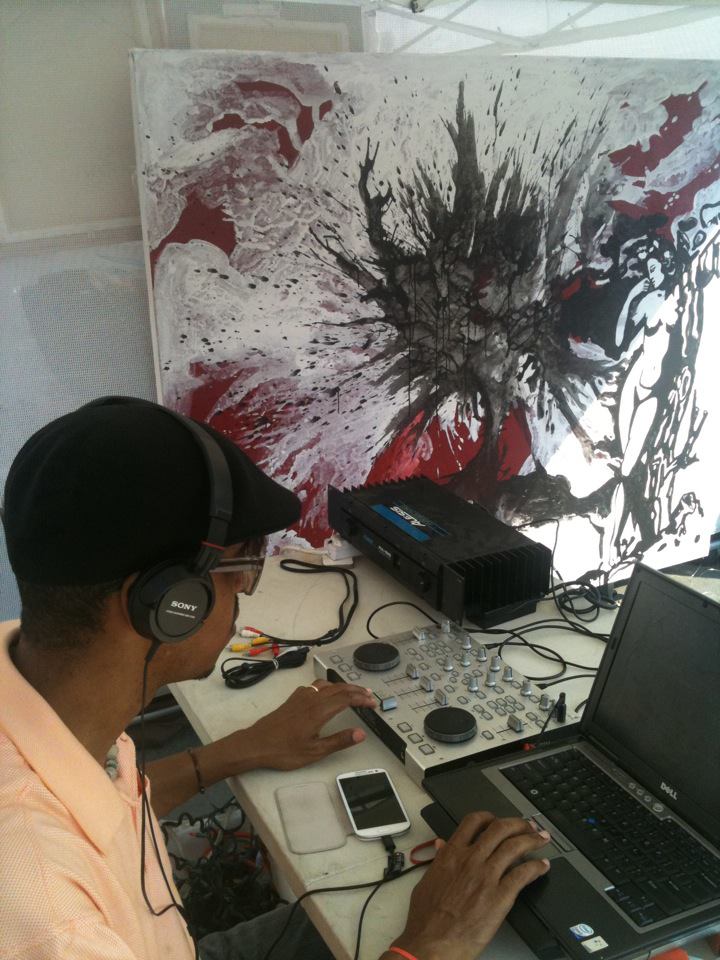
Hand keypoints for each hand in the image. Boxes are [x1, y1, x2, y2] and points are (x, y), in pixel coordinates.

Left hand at [244, 679, 376, 769]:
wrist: (256, 744)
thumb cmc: (285, 751)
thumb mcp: (315, 751)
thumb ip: (339, 741)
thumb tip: (361, 733)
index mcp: (319, 711)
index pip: (346, 699)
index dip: (362, 699)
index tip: (374, 703)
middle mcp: (312, 699)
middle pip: (338, 688)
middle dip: (356, 690)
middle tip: (369, 695)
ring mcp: (301, 697)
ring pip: (326, 685)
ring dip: (342, 687)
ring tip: (352, 692)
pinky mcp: (293, 699)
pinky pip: (315, 686)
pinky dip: (328, 686)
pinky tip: (326, 694)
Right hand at [391, 812, 550, 959]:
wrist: (434, 942)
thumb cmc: (427, 918)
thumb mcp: (427, 881)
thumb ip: (438, 860)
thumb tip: (441, 846)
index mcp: (452, 854)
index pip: (474, 822)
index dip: (490, 817)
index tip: (498, 820)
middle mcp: (472, 860)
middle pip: (500, 829)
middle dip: (518, 824)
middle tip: (528, 826)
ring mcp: (487, 877)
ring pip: (515, 847)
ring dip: (532, 840)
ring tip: (542, 840)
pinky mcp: (500, 897)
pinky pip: (523, 875)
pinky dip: (536, 867)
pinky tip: (542, 866)